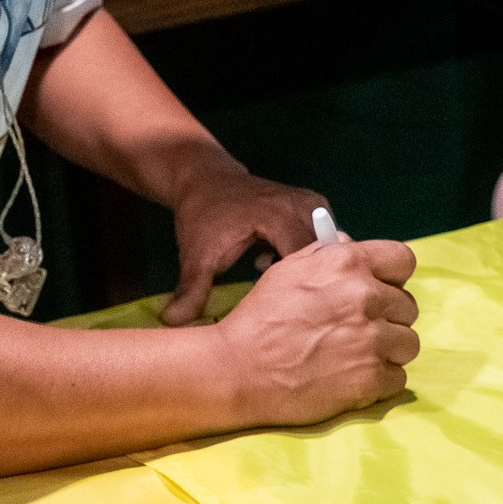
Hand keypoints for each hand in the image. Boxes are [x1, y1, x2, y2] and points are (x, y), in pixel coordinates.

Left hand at [163, 166, 327, 326]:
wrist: (206, 180)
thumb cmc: (202, 217)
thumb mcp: (194, 256)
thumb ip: (191, 290)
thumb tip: (175, 323)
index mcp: (278, 217)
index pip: (307, 263)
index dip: (300, 292)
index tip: (283, 312)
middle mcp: (302, 206)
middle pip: (323, 258)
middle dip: (305, 283)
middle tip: (280, 302)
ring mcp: (313, 203)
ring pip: (328, 249)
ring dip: (308, 268)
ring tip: (277, 279)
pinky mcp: (316, 205)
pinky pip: (326, 238)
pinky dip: (310, 254)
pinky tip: (280, 262)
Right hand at [214, 239, 419, 424]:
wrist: (238, 369)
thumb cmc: (259, 317)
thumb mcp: (289, 269)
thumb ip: (328, 254)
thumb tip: (355, 247)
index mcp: (348, 263)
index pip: (403, 260)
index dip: (392, 276)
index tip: (380, 289)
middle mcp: (366, 297)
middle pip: (407, 306)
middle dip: (387, 317)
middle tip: (357, 330)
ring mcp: (372, 340)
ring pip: (408, 343)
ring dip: (387, 350)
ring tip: (356, 356)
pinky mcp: (371, 379)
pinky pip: (398, 378)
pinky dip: (379, 381)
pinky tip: (351, 378)